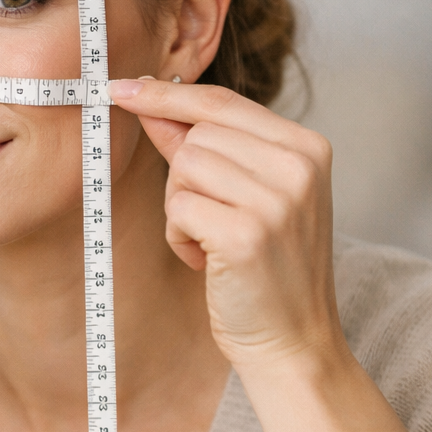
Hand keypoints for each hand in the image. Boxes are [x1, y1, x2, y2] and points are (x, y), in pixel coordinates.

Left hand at [108, 77, 410, 431]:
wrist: (295, 343)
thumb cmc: (268, 271)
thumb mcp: (251, 196)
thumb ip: (206, 148)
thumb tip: (154, 104)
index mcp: (308, 146)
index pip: (223, 102)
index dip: (167, 94)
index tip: (122, 87)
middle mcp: (299, 165)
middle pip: (198, 134)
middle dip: (184, 177)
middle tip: (210, 221)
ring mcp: (277, 198)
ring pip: (184, 168)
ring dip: (181, 209)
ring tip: (214, 244)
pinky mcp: (248, 233)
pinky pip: (178, 208)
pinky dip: (180, 238)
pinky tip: (210, 264)